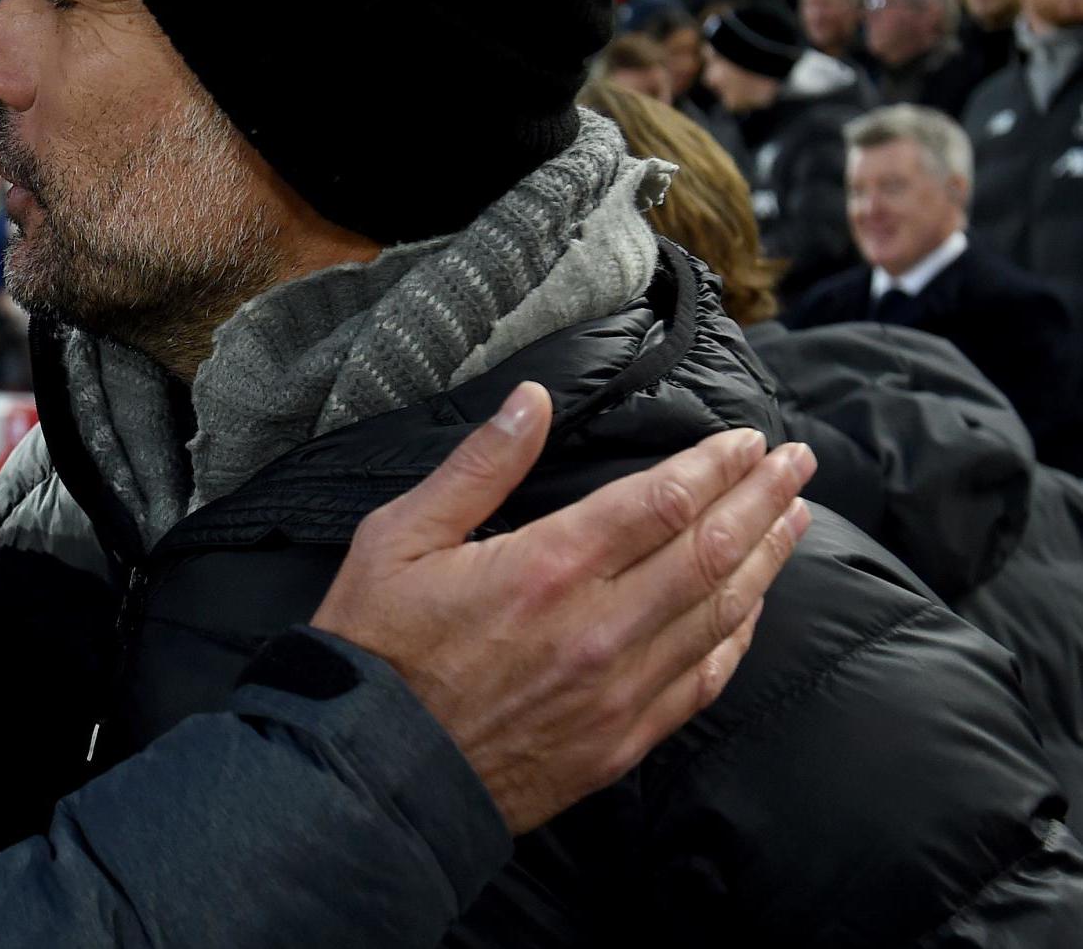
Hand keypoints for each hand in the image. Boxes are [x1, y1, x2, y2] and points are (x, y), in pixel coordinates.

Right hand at [310, 380, 812, 833]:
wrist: (375, 770)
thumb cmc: (377, 646)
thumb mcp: (400, 536)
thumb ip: (478, 466)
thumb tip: (532, 400)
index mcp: (548, 567)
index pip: (662, 501)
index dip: (714, 465)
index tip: (747, 439)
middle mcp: (599, 627)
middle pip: (710, 551)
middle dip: (760, 499)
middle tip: (795, 462)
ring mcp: (618, 690)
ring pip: (720, 615)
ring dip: (766, 560)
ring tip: (795, 517)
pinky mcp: (621, 740)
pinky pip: (702, 681)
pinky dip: (738, 637)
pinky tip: (753, 608)